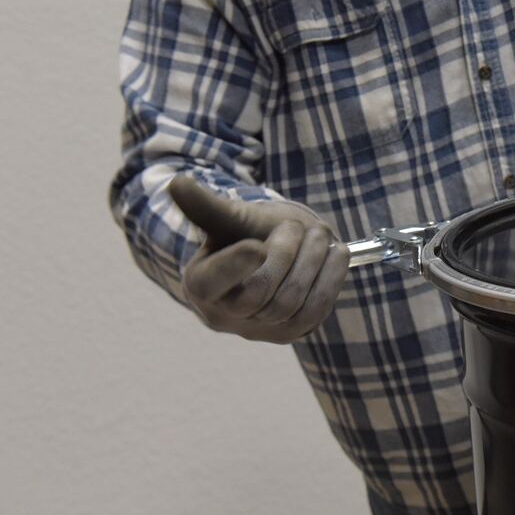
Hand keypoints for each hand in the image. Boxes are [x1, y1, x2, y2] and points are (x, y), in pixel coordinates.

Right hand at [168, 176, 350, 342]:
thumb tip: (176, 181)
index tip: (256, 246)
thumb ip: (206, 205)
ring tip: (320, 234)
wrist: (276, 253)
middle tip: (296, 225)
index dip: (235, 266)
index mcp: (201, 283)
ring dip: (312, 264)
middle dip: (284, 254)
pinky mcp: (291, 332)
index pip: (212, 283)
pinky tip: (338, 253)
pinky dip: (330, 280)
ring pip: (290, 305)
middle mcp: (225, 315)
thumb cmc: (245, 233)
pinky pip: (315, 313)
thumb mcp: (228, 218)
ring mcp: (259, 329)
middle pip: (258, 294)